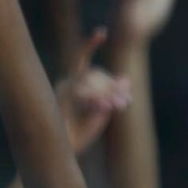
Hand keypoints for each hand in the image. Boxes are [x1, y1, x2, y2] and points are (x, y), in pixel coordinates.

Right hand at [56, 29, 129, 153]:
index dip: (90, 45)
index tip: (102, 32)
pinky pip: (82, 92)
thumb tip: (126, 80)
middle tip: (125, 102)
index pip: (82, 59)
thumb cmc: (78, 136)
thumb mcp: (101, 114)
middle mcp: (66, 84)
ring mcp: (62, 91)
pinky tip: (105, 107)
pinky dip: (96, 99)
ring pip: (90, 80)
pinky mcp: (61, 100)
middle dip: (112, 86)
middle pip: (95, 73)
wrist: (61, 155)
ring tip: (118, 106)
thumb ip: (112, 96)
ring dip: (107, 92)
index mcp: (74, 85)